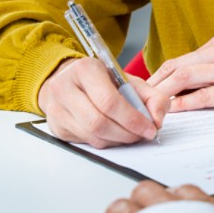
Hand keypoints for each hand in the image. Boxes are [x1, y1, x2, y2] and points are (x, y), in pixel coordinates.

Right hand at [38, 57, 169, 148]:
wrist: (70, 80)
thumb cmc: (101, 80)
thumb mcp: (129, 79)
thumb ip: (151, 96)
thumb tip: (157, 120)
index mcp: (85, 70)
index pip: (109, 101)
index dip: (132, 119)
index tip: (150, 127)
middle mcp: (65, 89)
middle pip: (99, 122)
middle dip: (127, 133)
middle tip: (143, 134)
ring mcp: (57, 110)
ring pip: (92, 135)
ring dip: (118, 140)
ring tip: (132, 134)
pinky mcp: (57, 127)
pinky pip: (86, 142)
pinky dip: (106, 142)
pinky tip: (116, 135)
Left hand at [148, 35, 213, 110]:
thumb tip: (194, 86)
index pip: (179, 60)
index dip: (157, 78)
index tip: (143, 94)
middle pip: (176, 67)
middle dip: (152, 86)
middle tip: (137, 104)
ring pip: (185, 78)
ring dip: (163, 95)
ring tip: (148, 110)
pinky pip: (207, 96)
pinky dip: (186, 104)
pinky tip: (175, 112)